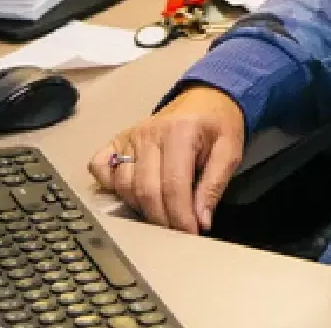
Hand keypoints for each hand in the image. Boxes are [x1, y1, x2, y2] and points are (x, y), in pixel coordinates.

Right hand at [88, 85, 244, 234]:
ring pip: (123, 185)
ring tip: (162, 213)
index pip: (173, 186)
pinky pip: (100, 167)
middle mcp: (149, 133)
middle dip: (162, 219)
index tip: (190, 233)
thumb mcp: (230, 151)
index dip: (180, 216)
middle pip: (145, 190)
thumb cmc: (219, 124)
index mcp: (179, 132)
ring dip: (140, 207)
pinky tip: (131, 193)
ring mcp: (130, 136)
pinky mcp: (118, 140)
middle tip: (178, 231)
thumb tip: (201, 221)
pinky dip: (110, 185)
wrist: (207, 98)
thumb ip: (214, 186)